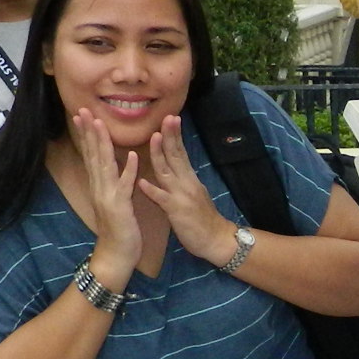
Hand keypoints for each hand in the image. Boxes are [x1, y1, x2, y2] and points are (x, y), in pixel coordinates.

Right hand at [69, 109, 144, 277]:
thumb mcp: (113, 201)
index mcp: (99, 185)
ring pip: (105, 166)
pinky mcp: (120, 207)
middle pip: (93, 155)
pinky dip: (127, 171)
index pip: (91, 154)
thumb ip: (111, 182)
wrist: (115, 255)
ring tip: (101, 124)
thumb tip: (109, 164)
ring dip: (103, 144)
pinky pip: (125, 186)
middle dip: (89, 132)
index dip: (87, 134)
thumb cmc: (118, 229)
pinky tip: (131, 156)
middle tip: (84, 110)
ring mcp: (108, 197)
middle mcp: (100, 188)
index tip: (83, 114)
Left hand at [136, 114, 233, 262]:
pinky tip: (142, 182)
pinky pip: (163, 199)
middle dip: (170, 136)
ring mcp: (182, 196)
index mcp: (189, 179)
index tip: (170, 118)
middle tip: (166, 117)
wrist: (216, 241)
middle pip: (176, 156)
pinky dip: (153, 190)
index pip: (180, 153)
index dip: (174, 136)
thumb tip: (174, 169)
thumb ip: (182, 182)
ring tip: (153, 137)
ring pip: (168, 171)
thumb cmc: (204, 220)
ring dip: (159, 154)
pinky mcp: (177, 211)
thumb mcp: (194, 196)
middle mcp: (186, 183)